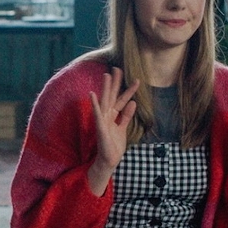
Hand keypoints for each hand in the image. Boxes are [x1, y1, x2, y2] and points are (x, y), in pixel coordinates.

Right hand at [87, 67, 137, 194]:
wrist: (108, 160)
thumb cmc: (114, 145)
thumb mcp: (123, 128)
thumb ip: (126, 116)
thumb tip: (133, 103)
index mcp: (113, 116)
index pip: (121, 100)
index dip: (127, 90)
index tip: (135, 79)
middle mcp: (107, 116)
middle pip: (112, 96)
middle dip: (115, 83)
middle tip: (117, 68)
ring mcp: (103, 120)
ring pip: (105, 101)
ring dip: (105, 88)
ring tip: (107, 75)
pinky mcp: (100, 127)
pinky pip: (98, 114)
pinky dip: (95, 104)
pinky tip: (92, 94)